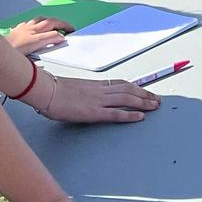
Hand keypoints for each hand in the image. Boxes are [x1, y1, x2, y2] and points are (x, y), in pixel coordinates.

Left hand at [5, 17, 71, 54]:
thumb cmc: (14, 50)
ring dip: (47, 21)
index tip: (72, 30)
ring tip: (52, 23)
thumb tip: (60, 36)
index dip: (65, 27)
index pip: (54, 25)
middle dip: (59, 23)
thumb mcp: (36, 45)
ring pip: (37, 21)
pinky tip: (33, 27)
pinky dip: (34, 25)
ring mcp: (22, 29)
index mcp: (36, 30)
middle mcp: (30, 27)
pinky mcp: (15, 32)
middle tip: (67, 27)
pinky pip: (27, 25)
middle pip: (48, 21)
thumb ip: (49, 39)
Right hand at [36, 72, 159, 123]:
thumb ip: (82, 92)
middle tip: (156, 99)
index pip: (120, 83)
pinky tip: (140, 117)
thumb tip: (84, 96)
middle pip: (128, 89)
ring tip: (154, 106)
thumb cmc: (52, 90)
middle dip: (145, 94)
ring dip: (143, 102)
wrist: (45, 91)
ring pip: (127, 99)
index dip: (135, 87)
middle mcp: (100, 90)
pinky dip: (130, 115)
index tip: (144, 91)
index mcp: (95, 84)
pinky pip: (116, 113)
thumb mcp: (72, 88)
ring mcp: (98, 101)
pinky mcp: (94, 112)